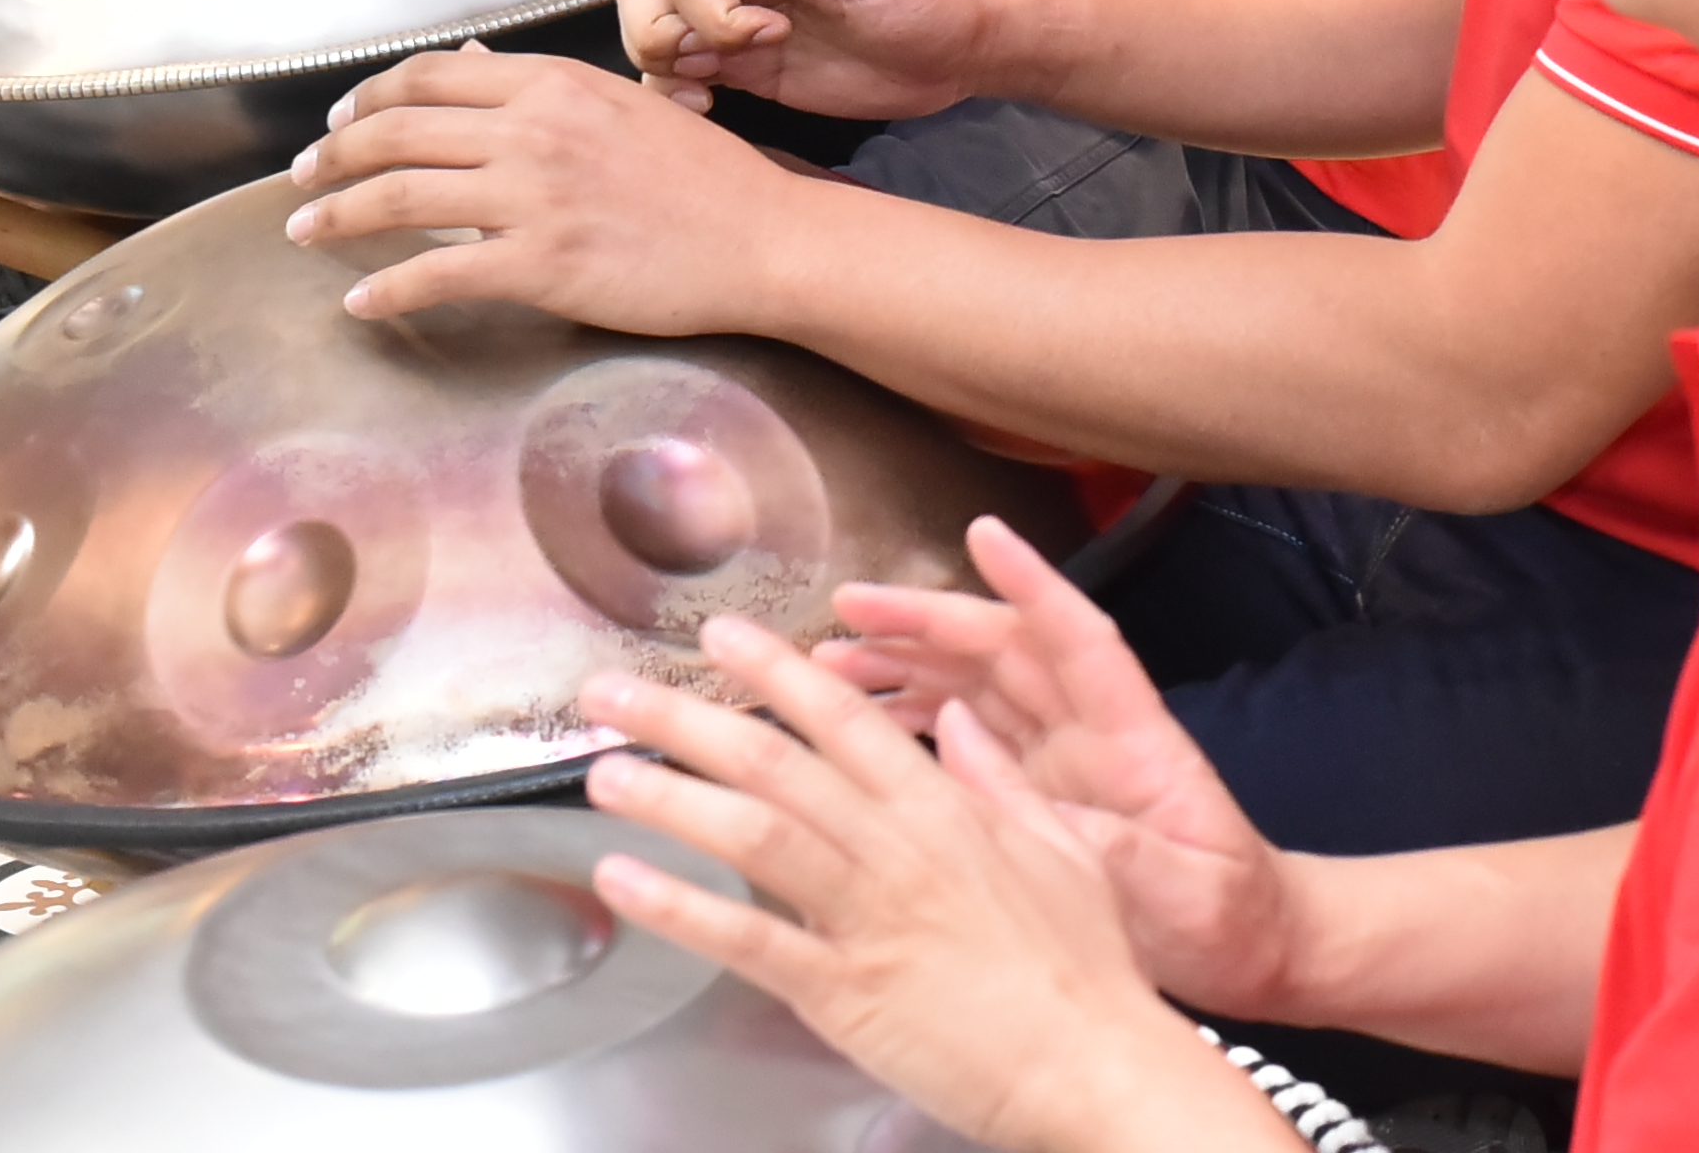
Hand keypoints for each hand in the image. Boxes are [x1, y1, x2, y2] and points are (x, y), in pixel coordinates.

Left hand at [284, 43, 797, 330]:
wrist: (762, 239)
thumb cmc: (704, 177)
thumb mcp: (624, 105)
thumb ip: (543, 91)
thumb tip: (464, 63)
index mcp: (554, 84)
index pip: (429, 76)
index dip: (367, 99)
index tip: (339, 123)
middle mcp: (533, 130)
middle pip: (393, 131)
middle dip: (329, 156)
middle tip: (302, 178)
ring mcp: (532, 198)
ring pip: (395, 198)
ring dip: (333, 217)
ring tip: (305, 232)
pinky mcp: (538, 264)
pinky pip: (435, 275)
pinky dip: (385, 290)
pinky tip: (361, 301)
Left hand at [578, 611, 1261, 1152]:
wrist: (1094, 1060)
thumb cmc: (1084, 967)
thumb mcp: (1057, 849)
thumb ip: (997, 779)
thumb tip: (957, 718)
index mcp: (947, 809)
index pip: (845, 720)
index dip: (777, 672)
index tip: (722, 638)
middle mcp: (901, 847)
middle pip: (779, 763)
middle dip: (687, 719)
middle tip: (614, 695)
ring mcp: (871, 916)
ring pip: (756, 835)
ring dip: (672, 799)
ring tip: (605, 775)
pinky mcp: (846, 991)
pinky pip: (750, 940)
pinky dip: (680, 908)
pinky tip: (623, 882)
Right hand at [622, 0, 999, 120]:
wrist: (956, 51)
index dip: (713, 12)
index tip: (773, 33)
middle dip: (656, 33)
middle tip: (708, 65)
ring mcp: (741, 33)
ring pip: (657, 40)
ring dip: (661, 68)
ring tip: (707, 95)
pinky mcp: (750, 73)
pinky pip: (684, 78)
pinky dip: (674, 94)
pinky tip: (706, 107)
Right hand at [813, 517, 1300, 1018]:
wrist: (1252, 950)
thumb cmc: (1229, 914)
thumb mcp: (1179, 887)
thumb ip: (1103, 839)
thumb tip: (999, 774)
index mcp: (1137, 739)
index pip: (1081, 639)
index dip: (1034, 583)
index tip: (983, 532)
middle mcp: (1093, 733)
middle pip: (1007, 653)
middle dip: (929, 621)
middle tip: (845, 606)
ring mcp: (1064, 761)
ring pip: (979, 689)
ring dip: (909, 666)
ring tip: (830, 658)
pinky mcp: (1041, 796)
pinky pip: (971, 741)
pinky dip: (918, 724)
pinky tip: (865, 722)